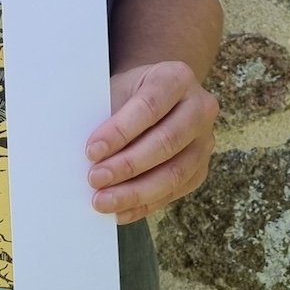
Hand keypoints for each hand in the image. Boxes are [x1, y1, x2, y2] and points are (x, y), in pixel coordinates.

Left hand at [84, 61, 217, 224]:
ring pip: (174, 173)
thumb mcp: (119, 87)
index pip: (149, 106)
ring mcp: (205, 141)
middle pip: (165, 142)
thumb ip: (106, 113)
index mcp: (177, 78)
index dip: (120, 131)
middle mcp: (200, 108)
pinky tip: (120, 211)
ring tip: (103, 201)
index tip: (91, 150)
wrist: (159, 94)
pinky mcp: (201, 169)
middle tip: (95, 179)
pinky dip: (145, 204)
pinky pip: (175, 192)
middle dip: (127, 166)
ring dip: (135, 192)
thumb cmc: (131, 91)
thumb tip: (85, 153)